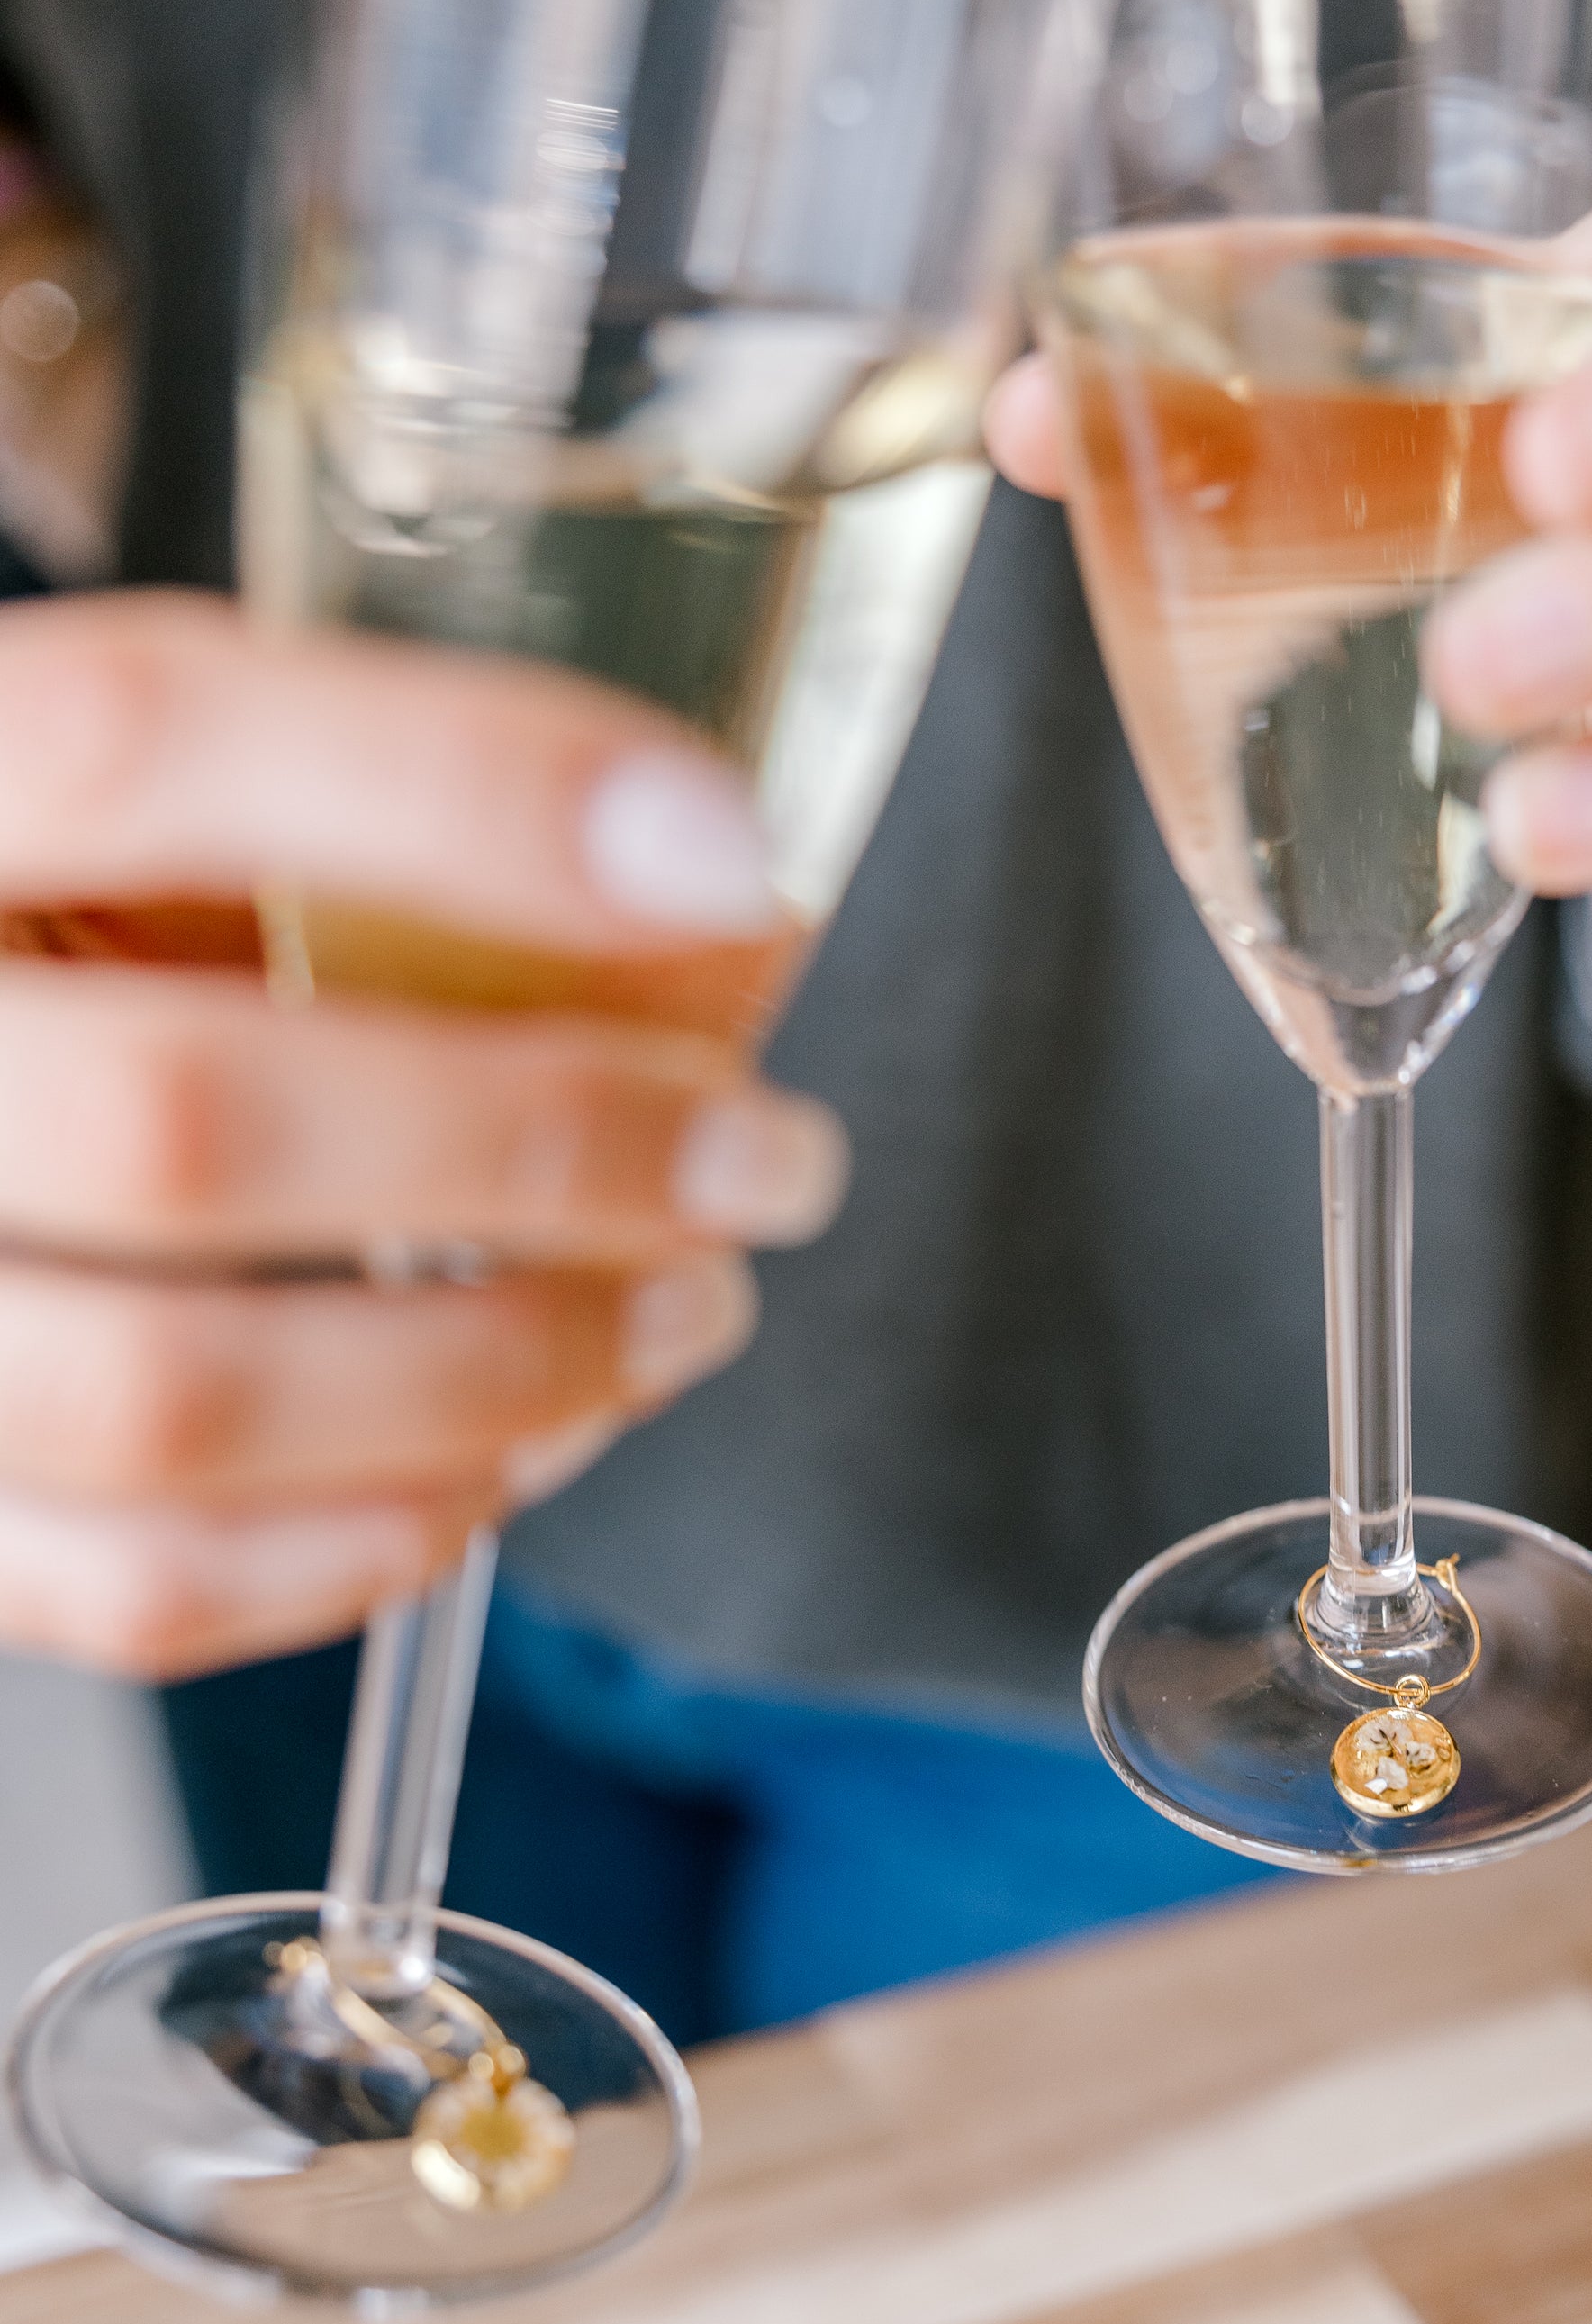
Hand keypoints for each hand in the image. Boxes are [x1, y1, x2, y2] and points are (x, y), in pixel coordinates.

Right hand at [0, 594, 845, 1676]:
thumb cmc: (94, 945)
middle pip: (189, 1118)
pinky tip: (511, 1459)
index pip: (135, 740)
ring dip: (501, 1372)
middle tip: (764, 1157)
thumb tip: (714, 895)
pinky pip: (144, 1583)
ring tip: (685, 1316)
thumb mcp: (177, 822)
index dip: (450, 793)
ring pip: (173, 1394)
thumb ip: (358, 828)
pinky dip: (374, 1538)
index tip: (722, 854)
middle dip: (546, 1153)